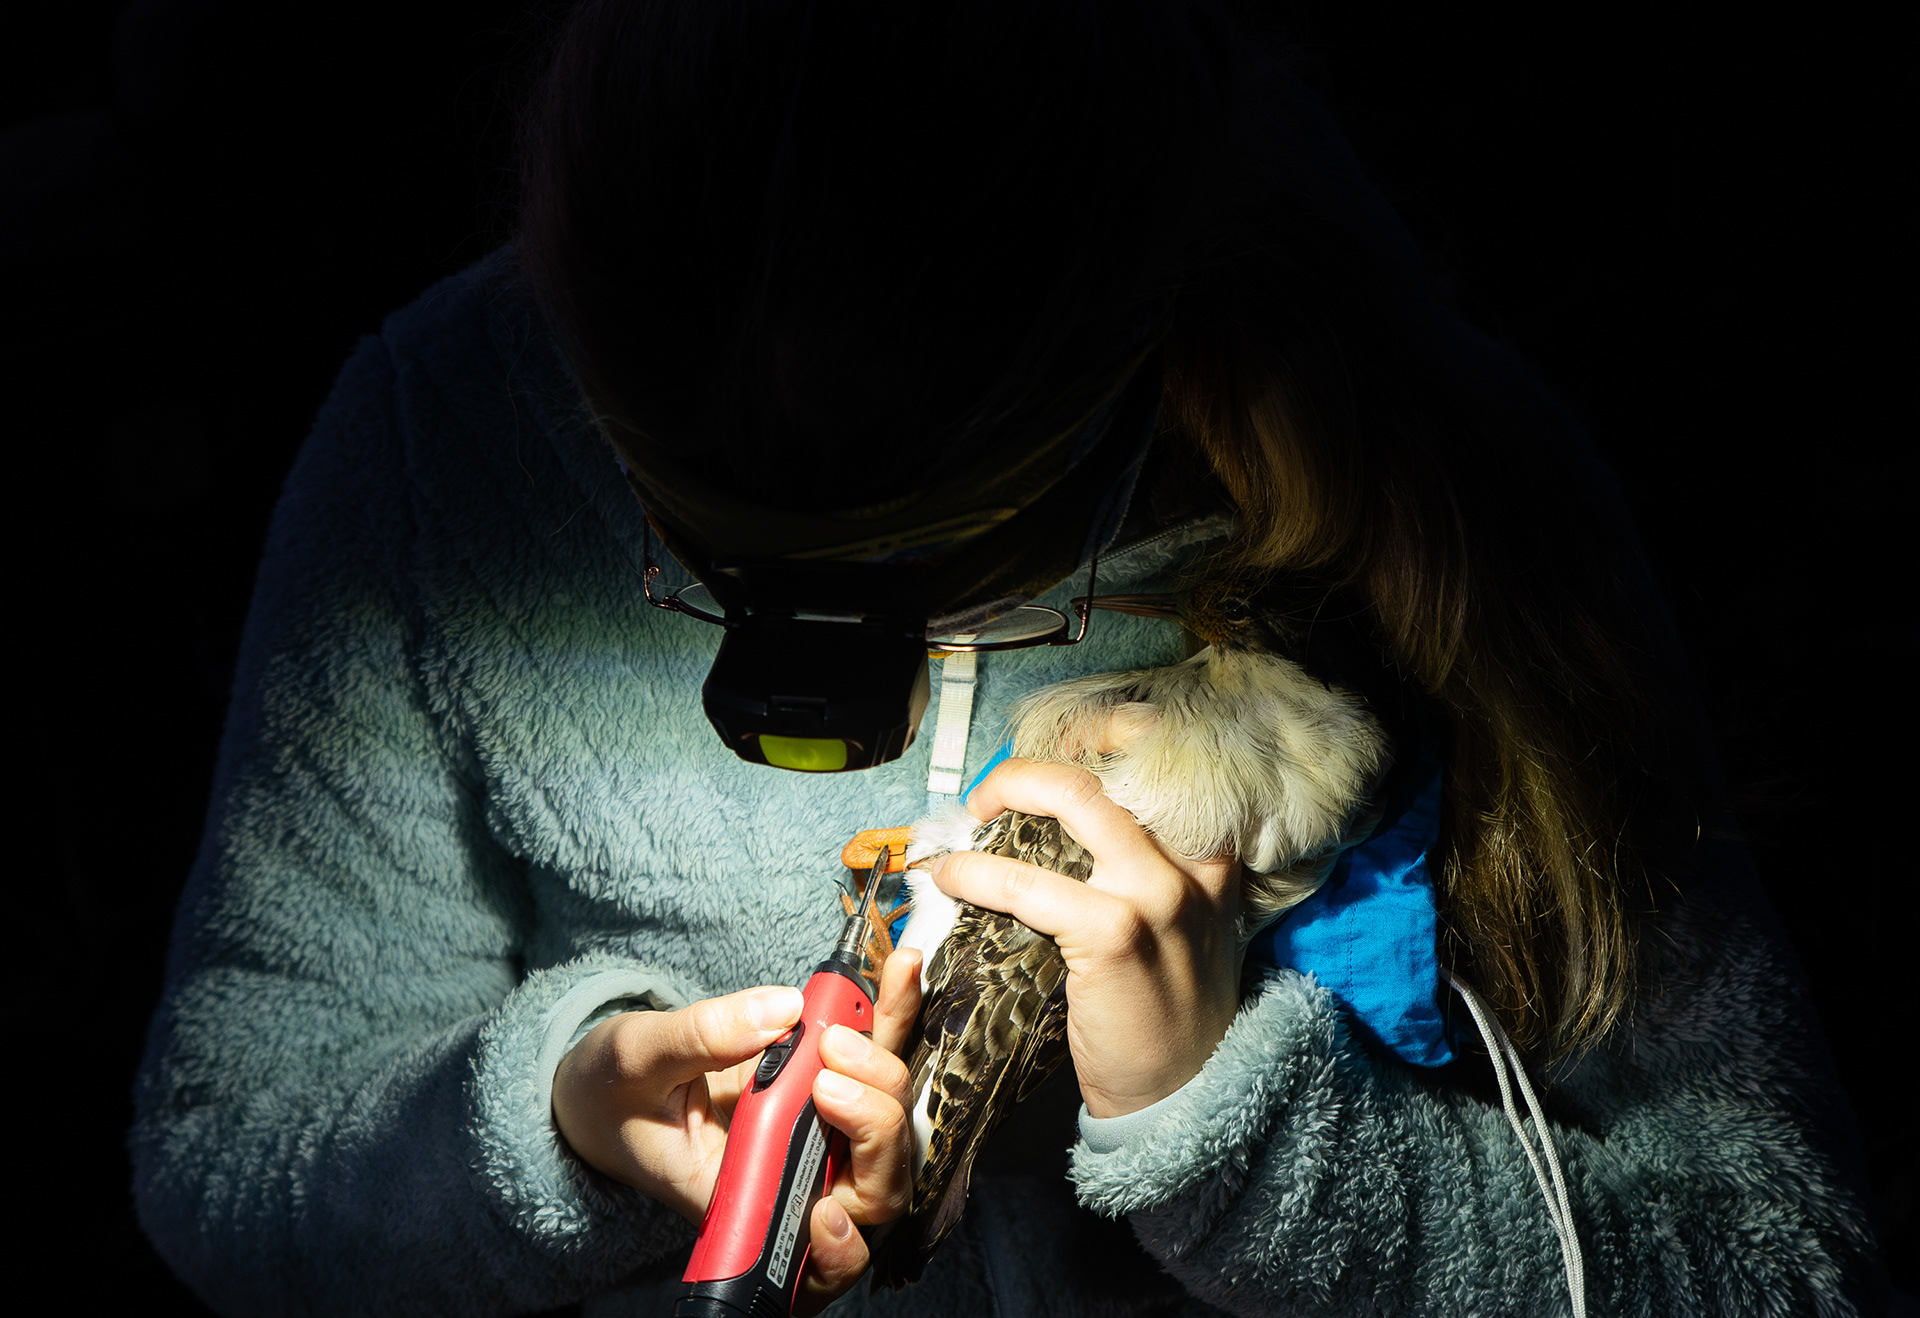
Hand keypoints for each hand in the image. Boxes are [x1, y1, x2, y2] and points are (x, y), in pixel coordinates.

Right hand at [551, 949, 921, 1313]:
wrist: (606, 1086)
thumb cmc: (609, 1095)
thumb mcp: (635, 1060)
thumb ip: (701, 1038)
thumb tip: (781, 1011)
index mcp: (741, 1203)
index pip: (819, 1240)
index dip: (844, 1229)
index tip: (829, 1159)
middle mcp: (792, 1182)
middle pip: (877, 1186)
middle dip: (876, 1117)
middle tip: (835, 1047)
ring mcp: (817, 1137)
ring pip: (890, 1124)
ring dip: (889, 1062)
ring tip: (860, 1000)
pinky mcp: (826, 1090)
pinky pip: (877, 1067)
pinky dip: (895, 1019)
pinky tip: (902, 968)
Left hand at [929, 757, 1242, 1116]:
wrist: (1189, 1098)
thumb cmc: (1170, 1021)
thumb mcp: (1187, 935)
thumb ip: (1150, 883)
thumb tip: (1064, 848)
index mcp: (1210, 862)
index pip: (1152, 771)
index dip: (1088, 751)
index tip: (1039, 771)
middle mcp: (1191, 867)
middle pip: (1100, 779)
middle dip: (1027, 774)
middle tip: (990, 797)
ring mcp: (1155, 896)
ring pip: (1070, 802)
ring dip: (1004, 800)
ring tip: (969, 827)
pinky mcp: (1114, 934)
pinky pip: (1028, 883)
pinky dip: (980, 872)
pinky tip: (955, 878)